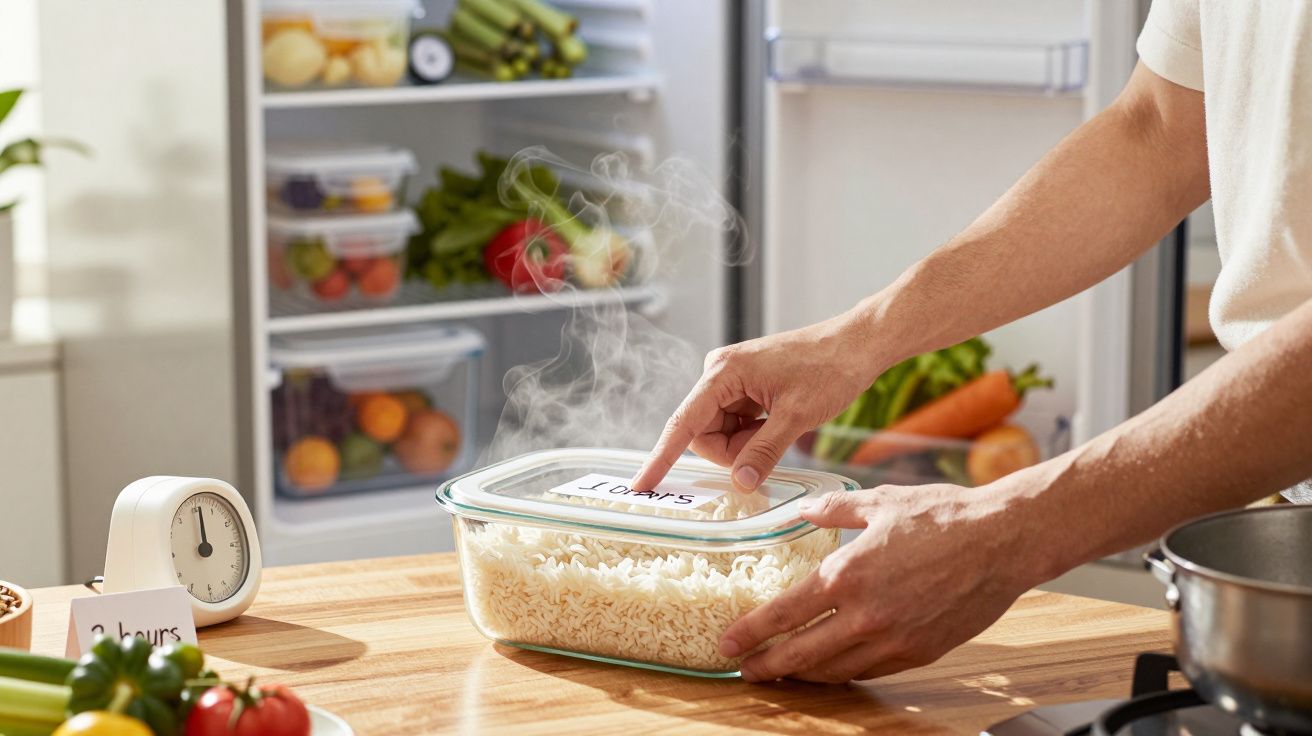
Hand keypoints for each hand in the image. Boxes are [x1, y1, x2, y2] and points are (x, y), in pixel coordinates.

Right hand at [632, 310, 883, 492]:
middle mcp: (719, 374)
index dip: (661, 457)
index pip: (683, 423)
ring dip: (746, 444)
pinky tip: (779, 423)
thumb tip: (739, 483)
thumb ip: (763, 452)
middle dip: (731, 451)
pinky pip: (736, 425)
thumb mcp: (796, 417)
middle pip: (703, 433)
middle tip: (770, 444)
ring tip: (782, 427)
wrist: (858, 344)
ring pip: (721, 433)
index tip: (641, 485)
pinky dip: (754, 435)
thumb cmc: (830, 368)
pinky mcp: (745, 388)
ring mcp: (732, 381)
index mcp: (723, 373)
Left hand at [721, 484, 1039, 682]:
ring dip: (802, 676)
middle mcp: (865, 615)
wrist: (1003, 540)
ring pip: (834, 671)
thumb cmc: (943, 516)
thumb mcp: (877, 502)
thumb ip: (832, 510)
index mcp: (847, 575)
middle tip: (744, 671)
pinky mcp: (920, 652)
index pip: (783, 615)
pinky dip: (844, 672)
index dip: (750, 633)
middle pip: (801, 655)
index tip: (728, 644)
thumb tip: (800, 510)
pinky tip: (831, 668)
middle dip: (766, 666)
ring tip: (782, 673)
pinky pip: (870, 671)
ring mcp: (894, 639)